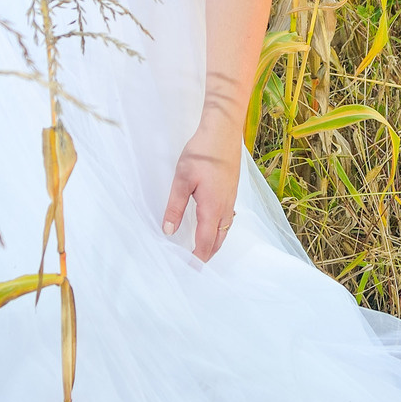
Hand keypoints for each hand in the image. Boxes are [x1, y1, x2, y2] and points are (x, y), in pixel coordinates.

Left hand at [162, 113, 242, 260]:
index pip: (206, 243)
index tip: (188, 269)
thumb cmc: (202, 153)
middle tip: (194, 265)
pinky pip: (228, 220)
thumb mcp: (182, 180)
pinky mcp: (232, 192)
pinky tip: (212, 227)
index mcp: (212, 209)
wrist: (223, 132)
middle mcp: (225, 209)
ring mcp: (231, 200)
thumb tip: (168, 230)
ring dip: (214, 244)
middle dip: (206, 254)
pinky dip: (220, 231)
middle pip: (218, 241)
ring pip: (225, 231)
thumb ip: (175, 207)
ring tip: (201, 251)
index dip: (197, 258)